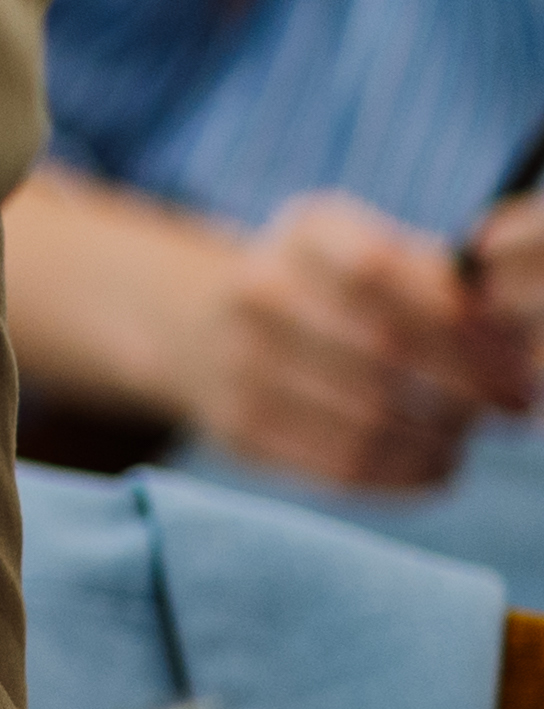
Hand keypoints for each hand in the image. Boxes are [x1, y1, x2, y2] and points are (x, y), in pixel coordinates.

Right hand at [182, 190, 537, 493]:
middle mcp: (255, 290)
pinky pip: (340, 467)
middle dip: (468, 388)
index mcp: (302, 233)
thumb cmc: (326, 289)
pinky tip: (436, 465)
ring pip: (366, 420)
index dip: (462, 326)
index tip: (517, 365)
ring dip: (442, 440)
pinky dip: (407, 475)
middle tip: (513, 407)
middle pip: (382, 350)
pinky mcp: (236, 427)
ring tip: (467, 439)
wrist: (197, 321)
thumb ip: (443, 284)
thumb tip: (520, 345)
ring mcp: (235, 362)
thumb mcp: (369, 251)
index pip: (385, 273)